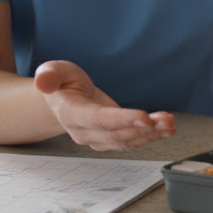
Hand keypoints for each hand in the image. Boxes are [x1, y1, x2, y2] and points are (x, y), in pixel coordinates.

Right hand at [33, 60, 174, 149]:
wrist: (62, 98)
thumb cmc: (61, 82)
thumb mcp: (54, 71)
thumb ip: (49, 75)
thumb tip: (43, 81)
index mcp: (70, 113)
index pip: (98, 120)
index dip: (121, 120)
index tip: (144, 117)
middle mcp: (83, 132)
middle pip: (115, 134)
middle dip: (143, 129)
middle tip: (166, 121)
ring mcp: (97, 138)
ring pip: (125, 141)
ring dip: (151, 134)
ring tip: (170, 124)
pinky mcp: (109, 138)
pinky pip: (130, 141)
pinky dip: (150, 136)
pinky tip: (165, 129)